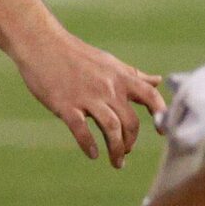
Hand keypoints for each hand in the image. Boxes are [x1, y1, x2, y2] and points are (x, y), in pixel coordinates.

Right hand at [10, 30, 163, 166]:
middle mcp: (107, 87)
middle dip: (130, 142)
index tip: (163, 132)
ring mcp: (86, 97)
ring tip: (116, 161)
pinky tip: (92, 154)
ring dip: (116, 149)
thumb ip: (133, 76)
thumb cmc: (75, 54)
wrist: (42, 43)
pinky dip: (89, 145)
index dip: (161, 115)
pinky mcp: (66, 105)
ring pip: (111, 129)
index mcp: (119, 77)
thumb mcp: (109, 62)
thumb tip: (157, 81)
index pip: (150, 96)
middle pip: (130, 122)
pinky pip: (82, 131)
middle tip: (126, 153)